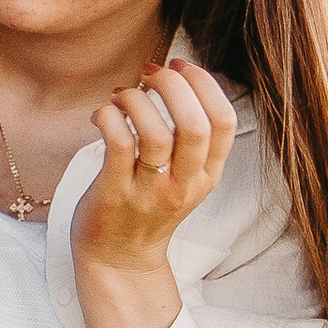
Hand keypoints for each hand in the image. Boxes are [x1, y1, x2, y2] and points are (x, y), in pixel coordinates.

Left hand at [71, 60, 236, 327]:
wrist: (119, 260)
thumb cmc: (146, 207)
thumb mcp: (183, 177)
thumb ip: (187, 138)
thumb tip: (175, 76)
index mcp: (207, 175)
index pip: (224, 122)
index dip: (204, 84)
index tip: (180, 66)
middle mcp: (184, 185)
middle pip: (194, 125)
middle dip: (173, 85)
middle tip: (150, 72)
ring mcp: (150, 192)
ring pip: (155, 133)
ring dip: (136, 99)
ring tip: (122, 95)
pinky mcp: (116, 194)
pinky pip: (118, 144)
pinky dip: (110, 116)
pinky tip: (104, 113)